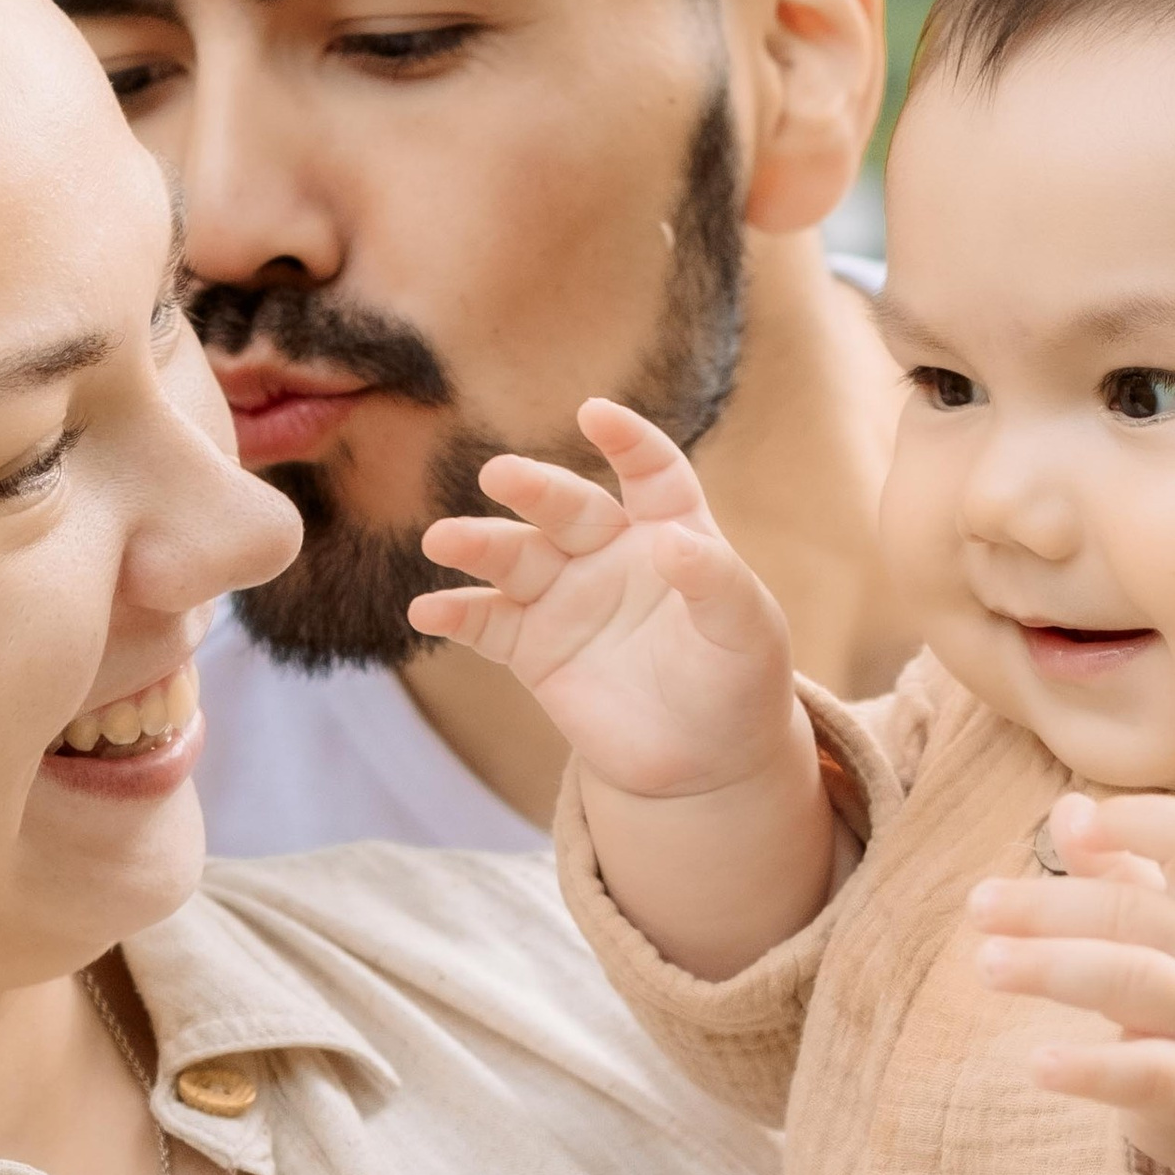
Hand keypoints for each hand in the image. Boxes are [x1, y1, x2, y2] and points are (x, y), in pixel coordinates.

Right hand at [408, 395, 798, 802]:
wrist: (703, 760)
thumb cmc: (739, 682)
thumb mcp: (747, 631)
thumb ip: (716, 582)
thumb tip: (671, 542)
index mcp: (671, 529)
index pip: (650, 473)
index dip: (628, 442)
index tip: (596, 414)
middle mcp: (610, 551)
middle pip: (568, 508)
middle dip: (534, 489)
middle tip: (499, 474)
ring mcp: (565, 596)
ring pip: (515, 557)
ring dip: (477, 545)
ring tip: (443, 539)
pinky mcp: (532, 647)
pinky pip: (487, 623)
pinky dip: (456, 615)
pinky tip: (426, 612)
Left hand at [969, 788, 1174, 1174]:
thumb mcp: (1174, 911)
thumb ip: (1117, 864)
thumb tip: (1067, 808)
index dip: (1143, 824)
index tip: (1078, 820)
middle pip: (1135, 915)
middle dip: (1050, 907)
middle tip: (980, 905)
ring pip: (1133, 983)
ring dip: (1054, 968)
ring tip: (987, 963)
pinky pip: (1142, 1076)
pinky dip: (1090, 1071)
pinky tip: (1038, 1064)